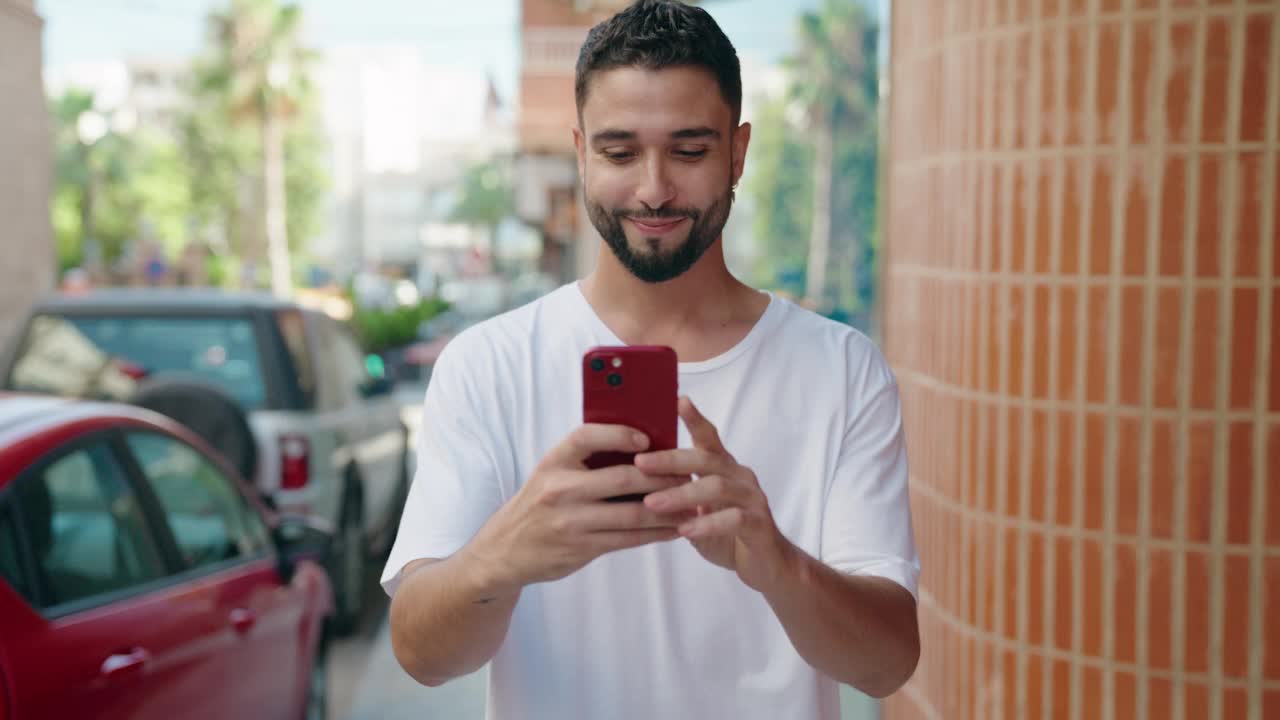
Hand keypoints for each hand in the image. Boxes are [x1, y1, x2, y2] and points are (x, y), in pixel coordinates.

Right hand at [464, 424, 691, 594]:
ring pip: (632, 514)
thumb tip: (639, 445)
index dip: (620, 434)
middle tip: (689, 473)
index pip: (587, 437)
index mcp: (554, 462)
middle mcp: (560, 489)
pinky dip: (655, 533)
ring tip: (692, 504)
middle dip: (662, 477)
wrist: (503, 550)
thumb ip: (585, 460)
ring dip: (667, 509)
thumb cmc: (538, 503)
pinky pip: (628, 539)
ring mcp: (571, 522)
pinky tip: (673, 528)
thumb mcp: (550, 473)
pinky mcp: (581, 548)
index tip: (647, 438)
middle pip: (623, 478)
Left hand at [636, 397, 794, 592]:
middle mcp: (740, 476)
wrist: (766, 564)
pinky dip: (707, 523)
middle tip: (640, 463)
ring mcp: (753, 499)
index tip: (677, 400)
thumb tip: (636, 480)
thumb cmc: (726, 532)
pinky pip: (734, 518)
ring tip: (653, 503)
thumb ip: (677, 492)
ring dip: (682, 494)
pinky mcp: (759, 524)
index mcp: (724, 467)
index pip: (709, 437)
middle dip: (671, 459)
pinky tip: (685, 529)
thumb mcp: (697, 509)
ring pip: (718, 486)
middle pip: (707, 458)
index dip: (695, 418)